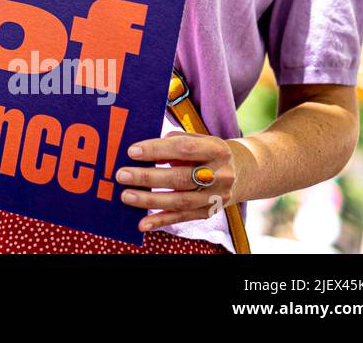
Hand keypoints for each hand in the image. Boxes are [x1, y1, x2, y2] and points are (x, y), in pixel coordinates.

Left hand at [116, 131, 238, 231]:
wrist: (240, 172)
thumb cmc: (206, 151)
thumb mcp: (197, 139)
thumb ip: (173, 143)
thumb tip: (143, 153)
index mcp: (217, 149)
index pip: (184, 149)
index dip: (157, 150)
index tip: (132, 151)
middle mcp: (220, 174)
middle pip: (180, 178)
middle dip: (148, 177)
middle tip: (122, 175)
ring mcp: (216, 196)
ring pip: (180, 201)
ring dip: (150, 200)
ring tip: (126, 196)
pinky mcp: (209, 212)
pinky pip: (182, 217)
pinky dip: (161, 221)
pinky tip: (142, 223)